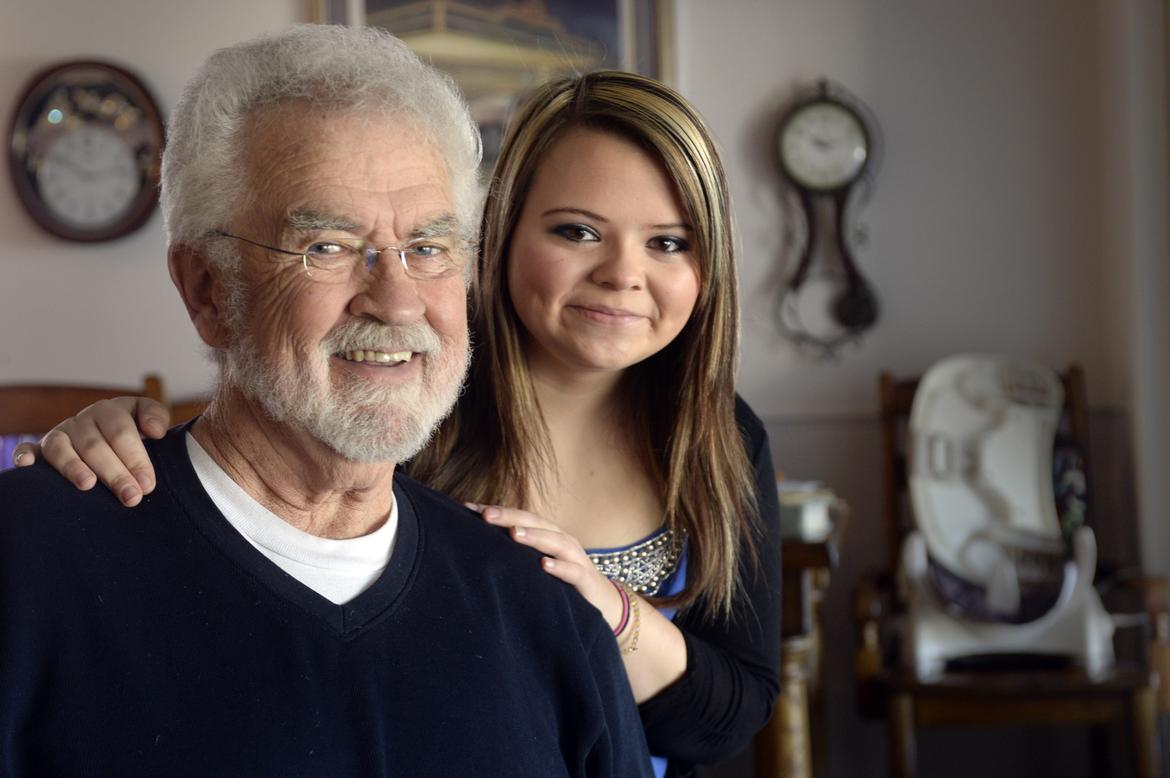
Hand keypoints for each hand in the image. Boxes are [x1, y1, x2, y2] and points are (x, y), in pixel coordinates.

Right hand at [12, 396, 169, 506]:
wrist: (113, 440)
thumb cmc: (135, 434)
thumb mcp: (149, 420)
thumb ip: (156, 417)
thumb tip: (155, 431)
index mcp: (110, 410)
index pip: (122, 433)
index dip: (135, 458)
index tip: (148, 484)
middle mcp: (83, 420)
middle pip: (95, 445)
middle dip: (114, 473)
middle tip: (130, 496)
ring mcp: (61, 434)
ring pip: (61, 449)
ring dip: (73, 467)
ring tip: (88, 485)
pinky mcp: (41, 448)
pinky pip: (28, 449)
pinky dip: (25, 456)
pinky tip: (27, 466)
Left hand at [469, 504, 625, 631]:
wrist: (604, 602)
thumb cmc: (563, 580)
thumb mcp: (537, 564)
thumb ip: (516, 554)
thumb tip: (478, 546)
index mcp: (547, 534)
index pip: (519, 518)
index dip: (497, 512)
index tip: (467, 509)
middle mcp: (561, 540)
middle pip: (535, 523)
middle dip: (510, 517)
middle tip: (486, 515)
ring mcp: (576, 558)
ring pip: (555, 541)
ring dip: (534, 536)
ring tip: (513, 534)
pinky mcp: (586, 579)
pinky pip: (573, 571)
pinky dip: (560, 566)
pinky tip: (544, 565)